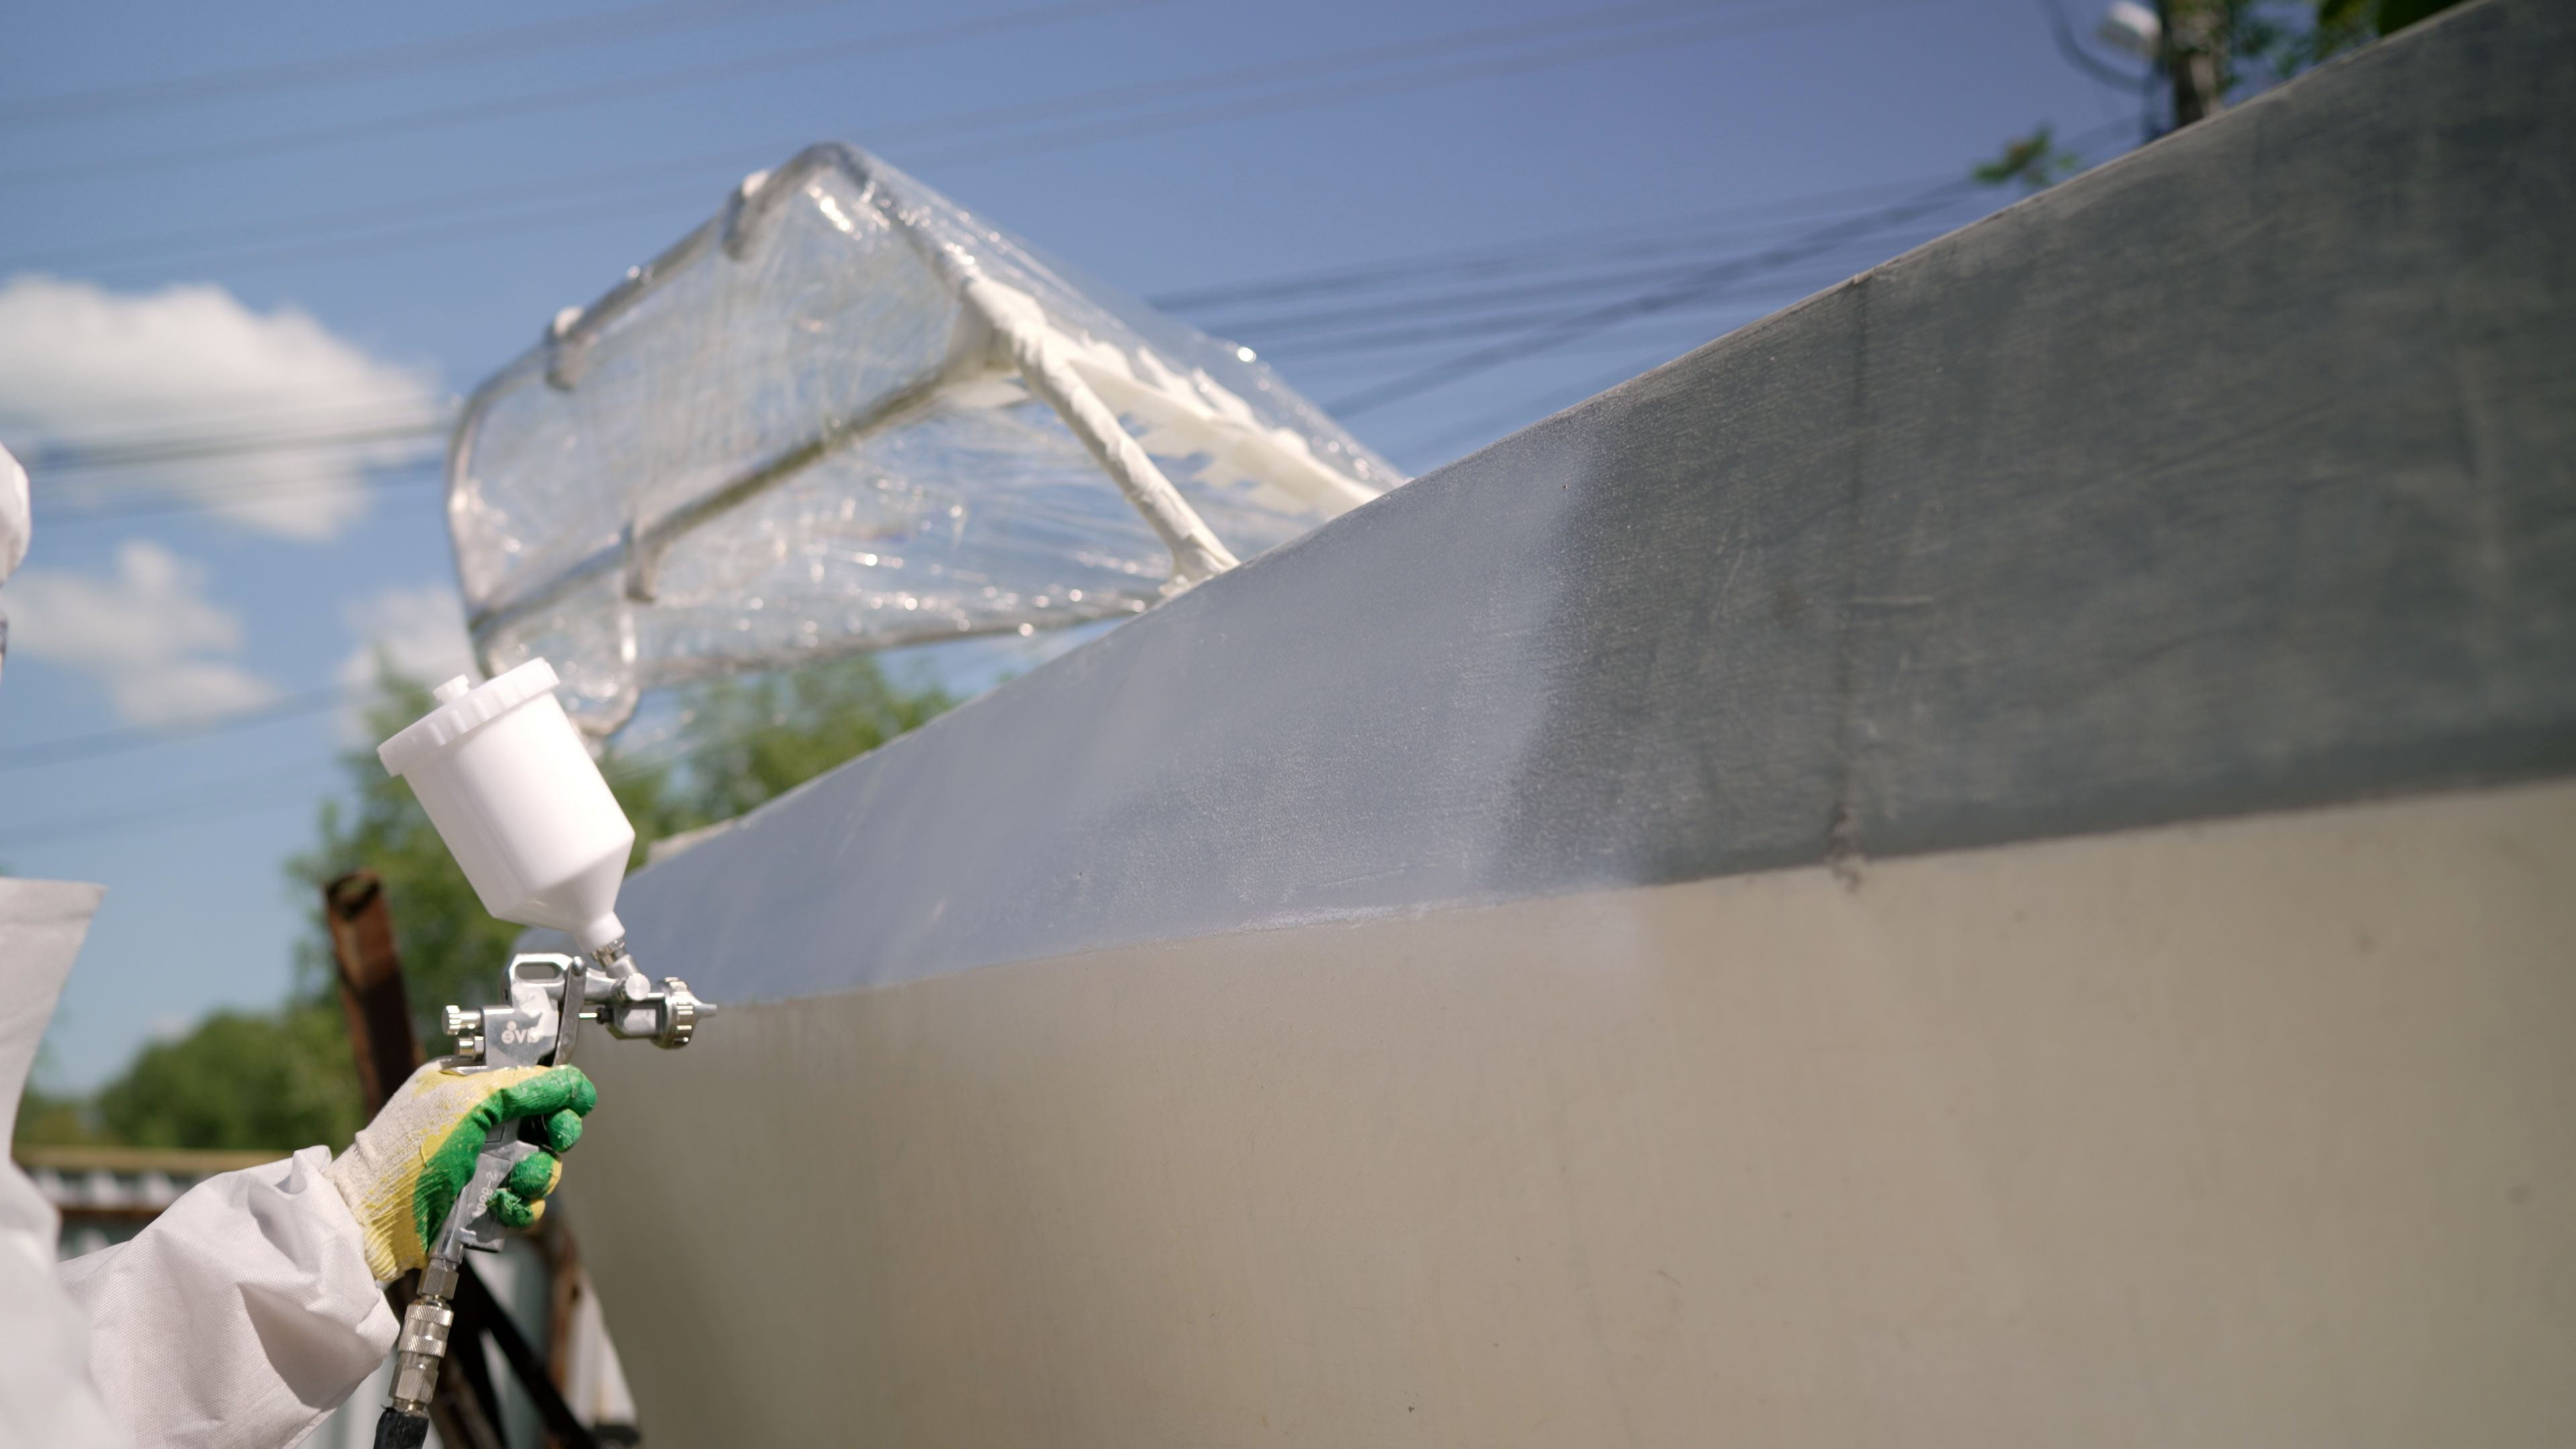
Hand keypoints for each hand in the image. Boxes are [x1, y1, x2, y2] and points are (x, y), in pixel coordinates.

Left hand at [325, 1059, 596, 1282]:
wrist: (372, 1222)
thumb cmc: (404, 1155)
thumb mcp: (465, 1105)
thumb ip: (523, 1087)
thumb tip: (571, 1079)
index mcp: (468, 1087)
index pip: (530, 1078)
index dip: (558, 1089)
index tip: (577, 1102)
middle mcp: (478, 1122)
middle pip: (544, 1122)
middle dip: (556, 1134)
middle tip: (557, 1140)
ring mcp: (481, 1164)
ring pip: (540, 1164)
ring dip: (539, 1174)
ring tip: (519, 1182)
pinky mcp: (482, 1201)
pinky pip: (524, 1201)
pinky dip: (520, 1205)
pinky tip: (500, 1205)